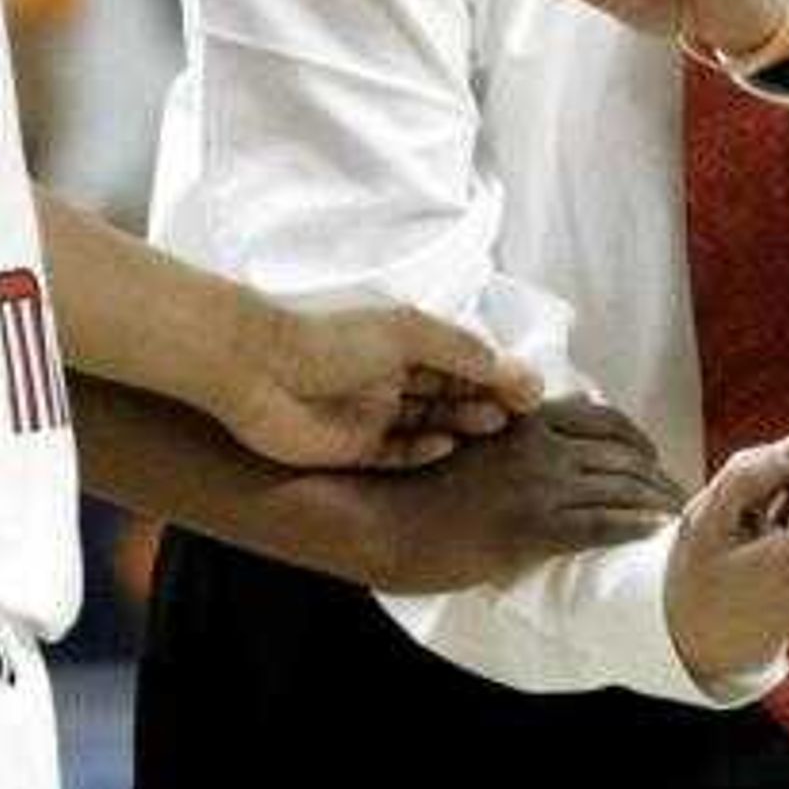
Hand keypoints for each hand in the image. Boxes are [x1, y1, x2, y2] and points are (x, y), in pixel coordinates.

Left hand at [215, 295, 541, 470]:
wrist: (258, 370)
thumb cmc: (331, 339)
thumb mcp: (409, 333)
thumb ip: (462, 352)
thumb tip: (513, 369)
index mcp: (401, 342)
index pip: (460, 359)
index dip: (496, 373)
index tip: (531, 390)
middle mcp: (389, 378)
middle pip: (449, 392)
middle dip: (484, 400)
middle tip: (518, 414)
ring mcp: (371, 416)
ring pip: (429, 423)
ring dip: (460, 423)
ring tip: (491, 426)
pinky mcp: (353, 450)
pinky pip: (397, 455)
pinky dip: (423, 451)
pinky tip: (444, 445)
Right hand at [346, 398, 686, 593]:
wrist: (379, 520)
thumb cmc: (414, 484)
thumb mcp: (466, 437)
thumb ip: (511, 432)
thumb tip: (551, 427)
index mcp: (523, 418)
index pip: (603, 419)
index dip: (638, 440)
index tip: (654, 458)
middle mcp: (539, 443)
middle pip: (622, 453)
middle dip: (657, 474)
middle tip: (677, 493)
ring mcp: (537, 484)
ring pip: (621, 487)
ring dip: (657, 501)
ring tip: (678, 516)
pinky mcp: (533, 527)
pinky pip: (602, 523)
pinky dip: (636, 526)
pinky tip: (657, 533)